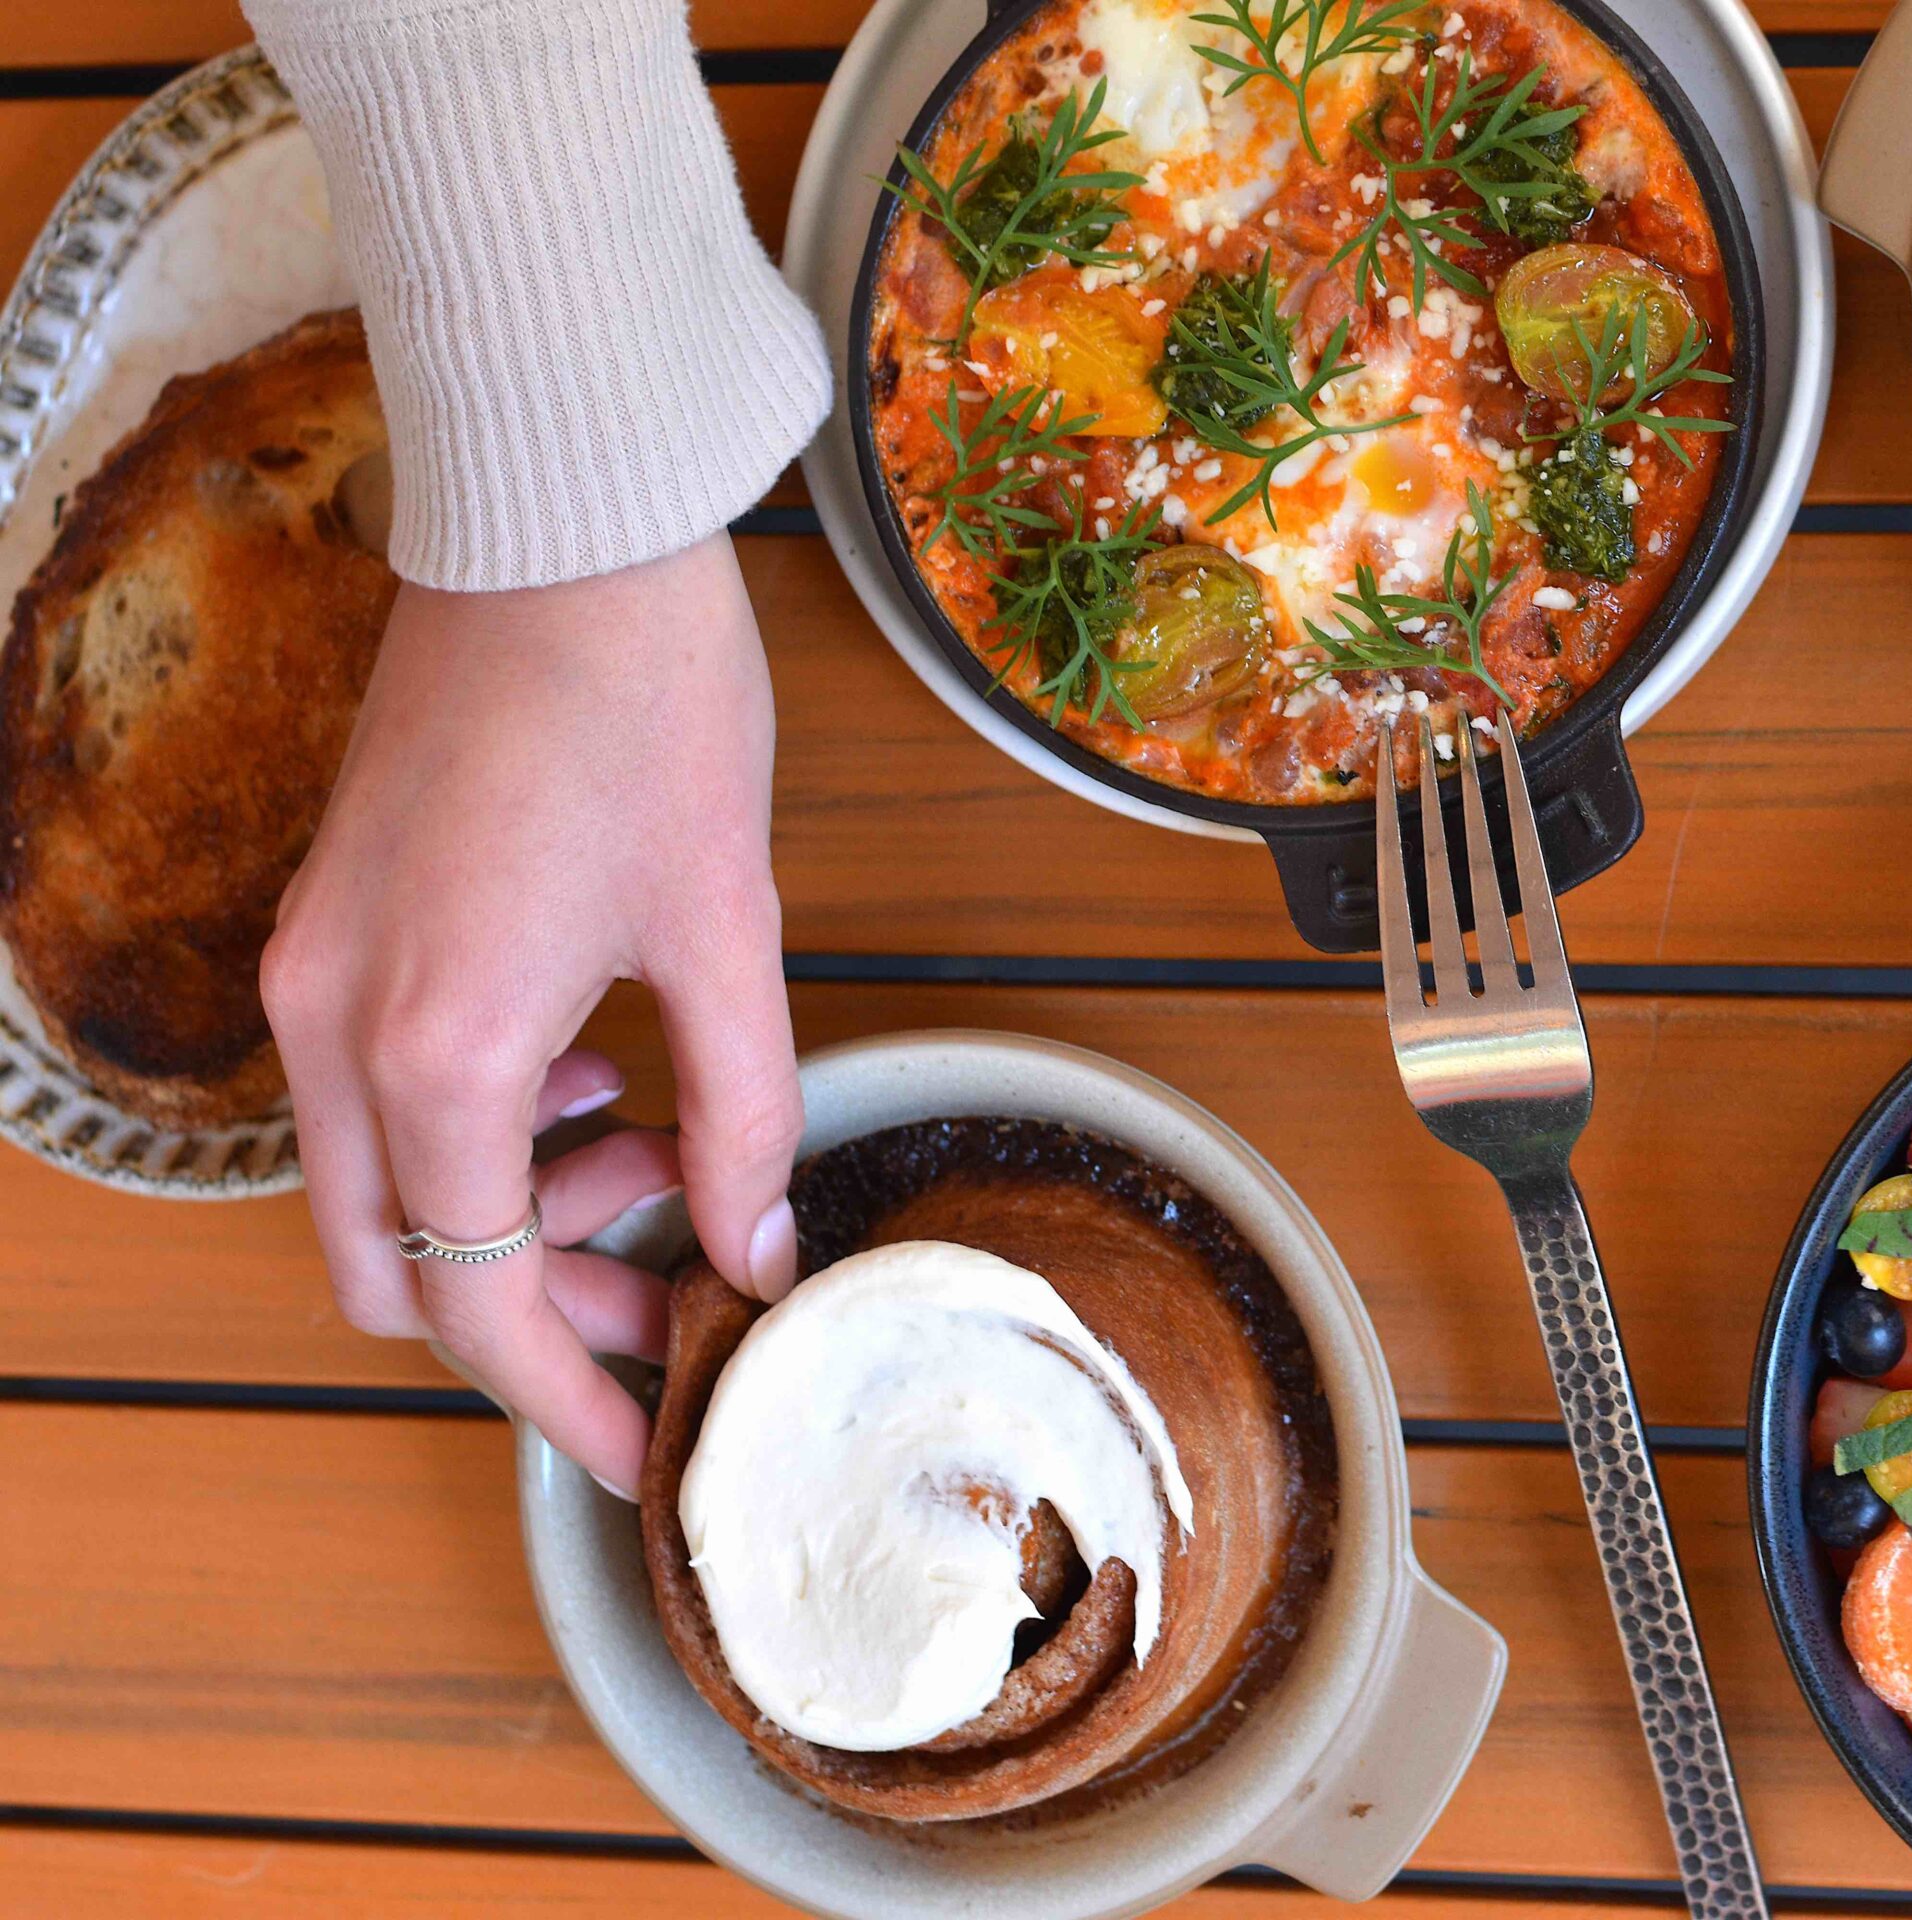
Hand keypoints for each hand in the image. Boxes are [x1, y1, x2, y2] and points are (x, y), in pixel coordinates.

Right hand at [263, 534, 802, 1496]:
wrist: (558, 531)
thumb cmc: (652, 708)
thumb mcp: (730, 935)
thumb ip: (745, 1116)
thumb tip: (756, 1252)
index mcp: (438, 1049)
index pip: (481, 1302)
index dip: (569, 1396)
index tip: (647, 1446)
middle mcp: (336, 1024)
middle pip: (397, 1269)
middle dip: (536, 1313)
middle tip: (674, 1291)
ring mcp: (312, 969)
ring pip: (374, 1187)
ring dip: (506, 1217)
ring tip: (654, 1159)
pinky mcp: (324, 921)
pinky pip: (369, 1092)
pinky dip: (469, 1130)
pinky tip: (591, 1074)